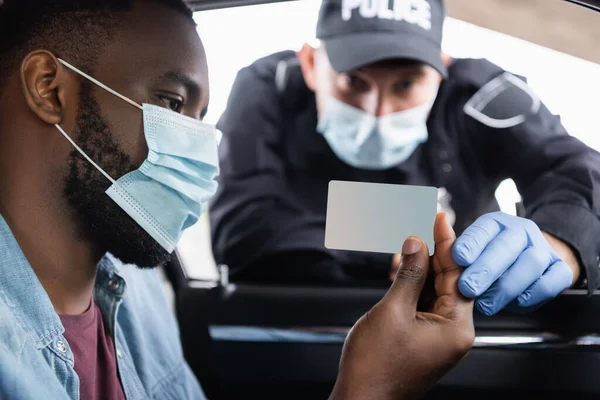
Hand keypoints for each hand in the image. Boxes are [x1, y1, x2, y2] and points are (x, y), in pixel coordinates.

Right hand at [330, 214, 474, 399]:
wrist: (360, 399)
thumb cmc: (375, 365)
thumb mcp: (392, 311)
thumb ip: (408, 274)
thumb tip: (416, 243)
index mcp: (456, 329)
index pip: (458, 275)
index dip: (447, 243)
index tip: (439, 217)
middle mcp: (452, 333)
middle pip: (447, 280)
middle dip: (432, 250)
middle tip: (421, 222)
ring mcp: (437, 336)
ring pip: (432, 290)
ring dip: (418, 265)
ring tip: (406, 238)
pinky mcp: (422, 337)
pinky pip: (421, 303)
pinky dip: (410, 284)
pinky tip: (400, 264)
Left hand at [452, 212, 574, 315]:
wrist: (531, 260)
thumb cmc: (489, 259)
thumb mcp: (467, 251)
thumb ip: (447, 251)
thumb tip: (419, 243)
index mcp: (494, 224)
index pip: (483, 229)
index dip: (471, 243)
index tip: (458, 257)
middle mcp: (520, 232)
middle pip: (506, 246)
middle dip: (486, 269)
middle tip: (467, 288)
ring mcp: (543, 250)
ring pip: (529, 264)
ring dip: (506, 286)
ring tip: (485, 304)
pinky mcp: (559, 270)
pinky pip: (550, 283)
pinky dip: (532, 294)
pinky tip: (515, 303)